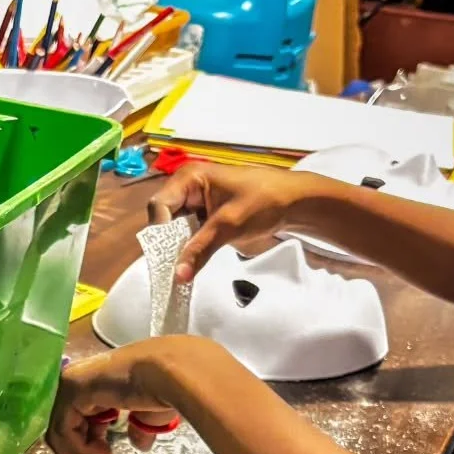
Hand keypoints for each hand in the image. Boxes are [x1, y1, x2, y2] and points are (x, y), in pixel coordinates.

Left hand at [47, 338, 211, 453]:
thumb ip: (138, 428)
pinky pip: (64, 433)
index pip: (84, 425)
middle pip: (73, 434)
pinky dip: (79, 451)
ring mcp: (71, 385)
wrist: (171, 374)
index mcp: (98, 385)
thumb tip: (140, 445)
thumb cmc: (167, 389)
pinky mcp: (70, 392)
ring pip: (64, 437)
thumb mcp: (149, 416)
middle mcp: (79, 383)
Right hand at [148, 162, 313, 282]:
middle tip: (173, 266)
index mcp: (190, 177)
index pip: (160, 206)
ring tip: (181, 268)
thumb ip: (200, 250)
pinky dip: (189, 248)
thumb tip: (178, 276)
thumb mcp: (229, 226)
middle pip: (163, 217)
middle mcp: (187, 186)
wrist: (293, 201)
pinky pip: (187, 233)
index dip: (160, 232)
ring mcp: (195, 201)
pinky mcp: (204, 215)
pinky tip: (190, 262)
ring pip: (174, 228)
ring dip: (178, 248)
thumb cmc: (263, 201)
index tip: (166, 258)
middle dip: (168, 242)